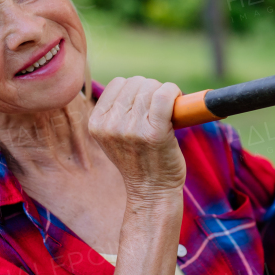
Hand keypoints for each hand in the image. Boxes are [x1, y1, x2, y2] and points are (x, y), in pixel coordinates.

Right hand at [88, 76, 185, 197]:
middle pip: (136, 82)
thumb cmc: (140, 161)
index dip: (136, 89)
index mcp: (97, 123)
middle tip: (158, 113)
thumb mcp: (115, 137)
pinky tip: (178, 105)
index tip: (145, 105)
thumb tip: (139, 83)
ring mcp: (131, 129)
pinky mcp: (154, 133)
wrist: (152, 192)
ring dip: (165, 94)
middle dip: (152, 91)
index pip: (118, 83)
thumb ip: (117, 112)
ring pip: (151, 87)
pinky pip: (164, 95)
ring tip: (166, 115)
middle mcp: (110, 125)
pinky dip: (174, 93)